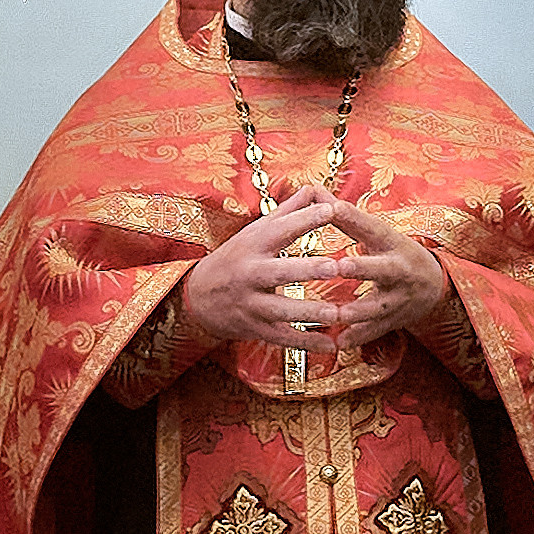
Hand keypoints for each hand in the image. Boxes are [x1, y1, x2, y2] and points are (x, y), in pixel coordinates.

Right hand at [182, 189, 345, 350]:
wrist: (197, 297)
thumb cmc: (235, 258)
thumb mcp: (254, 232)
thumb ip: (287, 212)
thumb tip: (314, 187)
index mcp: (254, 244)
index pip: (281, 229)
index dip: (306, 219)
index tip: (333, 210)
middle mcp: (251, 273)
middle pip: (280, 271)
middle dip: (307, 270)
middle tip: (335, 267)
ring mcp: (251, 303)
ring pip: (281, 309)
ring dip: (309, 312)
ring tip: (336, 314)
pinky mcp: (255, 328)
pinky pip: (283, 338)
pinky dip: (307, 343)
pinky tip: (331, 346)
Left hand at [313, 201, 446, 347]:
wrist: (434, 286)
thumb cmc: (393, 252)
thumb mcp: (376, 232)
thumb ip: (344, 216)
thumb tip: (313, 189)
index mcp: (391, 242)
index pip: (372, 227)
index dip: (354, 218)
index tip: (333, 208)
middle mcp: (399, 269)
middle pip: (382, 268)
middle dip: (363, 268)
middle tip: (340, 266)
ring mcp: (398, 298)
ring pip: (378, 306)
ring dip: (357, 311)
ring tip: (336, 314)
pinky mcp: (394, 321)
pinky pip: (375, 332)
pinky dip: (357, 338)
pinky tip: (338, 343)